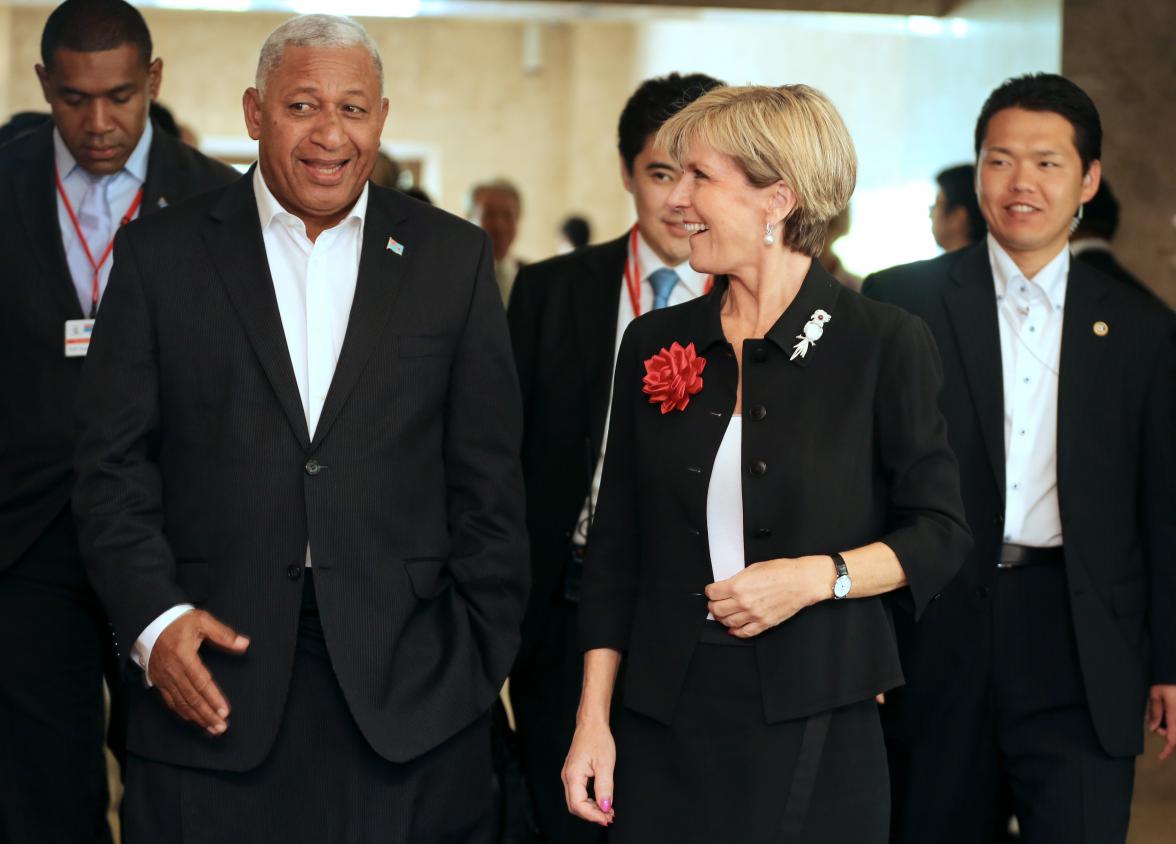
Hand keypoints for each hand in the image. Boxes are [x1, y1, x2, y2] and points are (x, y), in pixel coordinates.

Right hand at [147, 609, 249, 735]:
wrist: (150, 622)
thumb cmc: (178, 621)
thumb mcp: (202, 621)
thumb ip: (223, 634)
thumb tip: (244, 643)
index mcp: (184, 657)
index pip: (202, 683)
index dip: (213, 699)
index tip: (225, 711)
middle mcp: (173, 671)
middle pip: (192, 698)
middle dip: (207, 715)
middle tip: (222, 727)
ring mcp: (164, 678)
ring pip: (181, 703)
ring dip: (197, 718)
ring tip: (212, 728)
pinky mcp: (159, 681)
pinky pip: (170, 701)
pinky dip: (182, 712)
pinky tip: (193, 719)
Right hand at [562, 720, 616, 826]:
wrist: (591, 724)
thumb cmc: (597, 739)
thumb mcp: (605, 764)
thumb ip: (604, 788)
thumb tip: (605, 807)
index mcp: (573, 775)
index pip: (578, 805)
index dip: (593, 815)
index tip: (607, 818)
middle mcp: (567, 777)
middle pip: (575, 806)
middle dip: (592, 815)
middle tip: (609, 817)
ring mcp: (569, 775)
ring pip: (576, 801)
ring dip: (591, 809)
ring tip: (607, 811)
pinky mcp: (573, 774)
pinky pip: (578, 794)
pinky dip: (589, 801)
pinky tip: (601, 801)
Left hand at [706, 556, 825, 637]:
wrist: (802, 581)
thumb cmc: (781, 571)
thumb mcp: (753, 568)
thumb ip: (737, 579)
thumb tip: (728, 587)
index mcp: (738, 586)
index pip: (713, 593)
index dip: (710, 591)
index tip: (712, 591)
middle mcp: (743, 602)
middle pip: (717, 609)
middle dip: (713, 605)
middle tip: (715, 603)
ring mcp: (754, 615)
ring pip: (728, 623)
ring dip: (722, 619)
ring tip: (723, 614)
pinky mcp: (764, 623)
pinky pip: (745, 632)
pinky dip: (736, 632)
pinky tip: (734, 629)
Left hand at [1147, 684, 1175, 760]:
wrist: (1175, 670)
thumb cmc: (1166, 680)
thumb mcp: (1156, 695)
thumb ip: (1155, 712)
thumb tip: (1154, 728)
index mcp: (1175, 716)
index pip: (1173, 739)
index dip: (1167, 750)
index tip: (1160, 757)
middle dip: (1166, 734)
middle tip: (1155, 726)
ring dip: (1169, 727)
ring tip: (1159, 717)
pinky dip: (1172, 721)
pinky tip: (1166, 712)